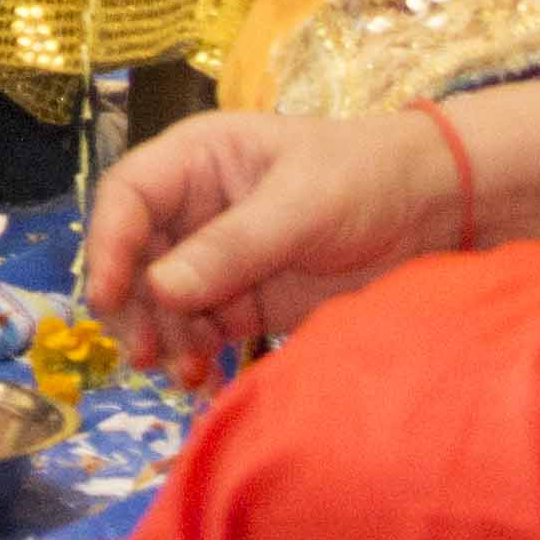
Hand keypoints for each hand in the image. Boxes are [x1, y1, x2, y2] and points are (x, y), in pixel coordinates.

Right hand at [82, 110, 462, 387]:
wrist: (433, 212)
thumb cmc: (365, 178)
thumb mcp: (299, 205)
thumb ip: (231, 247)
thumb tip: (160, 290)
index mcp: (197, 160)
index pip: (128, 196)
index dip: (107, 243)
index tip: (106, 297)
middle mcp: (194, 208)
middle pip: (134, 257)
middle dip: (133, 306)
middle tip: (145, 352)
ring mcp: (216, 257)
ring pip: (160, 302)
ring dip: (162, 339)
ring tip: (184, 373)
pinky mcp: (242, 301)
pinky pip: (198, 331)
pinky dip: (193, 356)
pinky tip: (203, 379)